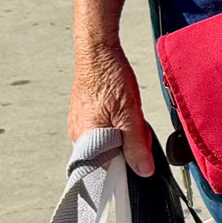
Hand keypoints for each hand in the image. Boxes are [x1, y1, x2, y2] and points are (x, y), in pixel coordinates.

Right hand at [69, 41, 157, 176]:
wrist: (98, 51)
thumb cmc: (109, 77)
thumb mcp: (130, 114)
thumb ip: (136, 146)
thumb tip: (143, 171)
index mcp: (85, 140)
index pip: (106, 170)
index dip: (126, 167)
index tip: (139, 161)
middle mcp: (78, 135)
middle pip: (108, 157)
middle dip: (128, 148)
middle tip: (137, 128)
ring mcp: (80, 125)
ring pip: (108, 142)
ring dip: (124, 135)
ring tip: (129, 114)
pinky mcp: (85, 115)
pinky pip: (104, 130)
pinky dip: (118, 125)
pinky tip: (123, 110)